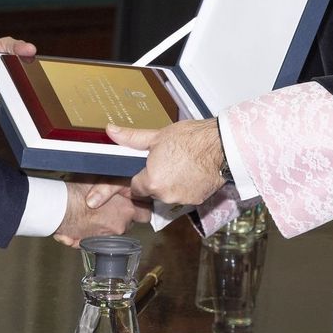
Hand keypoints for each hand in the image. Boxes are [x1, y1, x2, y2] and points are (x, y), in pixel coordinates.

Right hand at [54, 179, 150, 246]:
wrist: (59, 207)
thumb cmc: (79, 191)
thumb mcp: (102, 180)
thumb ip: (116, 187)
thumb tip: (123, 186)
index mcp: (127, 210)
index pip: (146, 214)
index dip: (141, 208)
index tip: (137, 204)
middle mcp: (120, 226)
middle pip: (129, 223)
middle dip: (123, 216)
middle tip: (112, 206)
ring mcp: (108, 237)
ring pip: (114, 231)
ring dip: (107, 224)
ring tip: (95, 213)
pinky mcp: (94, 244)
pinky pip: (99, 238)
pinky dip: (94, 232)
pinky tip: (85, 222)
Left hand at [92, 118, 226, 207]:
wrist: (221, 146)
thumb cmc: (190, 139)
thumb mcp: (157, 136)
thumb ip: (131, 138)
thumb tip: (111, 131)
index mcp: (151, 181)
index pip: (135, 187)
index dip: (139, 177)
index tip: (146, 168)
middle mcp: (165, 195)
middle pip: (151, 192)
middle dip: (155, 180)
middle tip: (165, 162)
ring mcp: (181, 200)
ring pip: (168, 195)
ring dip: (170, 184)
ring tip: (179, 165)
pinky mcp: (196, 201)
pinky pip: (184, 196)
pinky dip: (185, 187)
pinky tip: (191, 172)